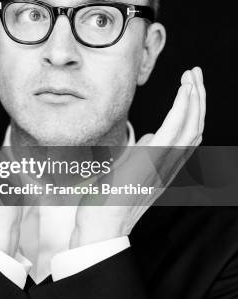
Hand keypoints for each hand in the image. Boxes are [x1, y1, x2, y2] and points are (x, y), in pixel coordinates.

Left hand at [70, 67, 205, 247]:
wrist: (100, 226)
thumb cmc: (109, 201)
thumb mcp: (130, 170)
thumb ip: (145, 153)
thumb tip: (150, 136)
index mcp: (166, 167)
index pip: (189, 133)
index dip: (193, 109)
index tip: (190, 86)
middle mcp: (171, 166)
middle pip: (196, 126)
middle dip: (199, 97)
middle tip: (196, 72)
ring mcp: (164, 164)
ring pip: (192, 126)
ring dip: (194, 97)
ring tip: (193, 75)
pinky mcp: (153, 161)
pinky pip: (176, 130)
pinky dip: (183, 108)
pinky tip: (185, 90)